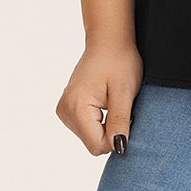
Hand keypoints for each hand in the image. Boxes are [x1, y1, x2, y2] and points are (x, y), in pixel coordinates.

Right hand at [56, 39, 143, 156]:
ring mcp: (64, 110)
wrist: (107, 42)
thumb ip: (119, 121)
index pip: (98, 146)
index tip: (126, 117)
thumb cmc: (119, 62)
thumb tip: (118, 147)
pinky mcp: (67, 109)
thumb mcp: (124, 92)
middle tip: (118, 106)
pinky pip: (86, 128)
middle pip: (93, 143)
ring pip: (90, 137)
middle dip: (110, 131)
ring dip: (105, 125)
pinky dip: (98, 121)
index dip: (116, 137)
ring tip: (111, 102)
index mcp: (77, 107)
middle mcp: (65, 110)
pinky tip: (103, 103)